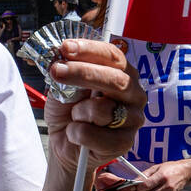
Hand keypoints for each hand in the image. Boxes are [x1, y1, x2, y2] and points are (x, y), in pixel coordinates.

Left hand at [44, 39, 145, 174]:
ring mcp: (133, 118)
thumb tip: (60, 59)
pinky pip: (95, 135)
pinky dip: (77, 134)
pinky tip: (75, 134)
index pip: (112, 55)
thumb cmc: (68, 111)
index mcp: (121, 73)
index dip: (89, 49)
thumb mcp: (63, 86)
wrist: (65, 144)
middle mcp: (133, 93)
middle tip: (56, 71)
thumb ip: (66, 72)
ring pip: (103, 109)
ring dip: (78, 112)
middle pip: (115, 79)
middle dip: (83, 73)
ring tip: (74, 116)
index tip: (66, 47)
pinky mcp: (125, 142)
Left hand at [131, 158, 190, 190]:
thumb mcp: (156, 167)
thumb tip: (135, 181)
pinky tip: (159, 190)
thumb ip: (145, 174)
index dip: (139, 187)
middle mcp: (167, 185)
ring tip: (152, 187)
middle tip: (142, 189)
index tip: (137, 186)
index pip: (146, 186)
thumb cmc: (170, 168)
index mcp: (162, 176)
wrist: (185, 172)